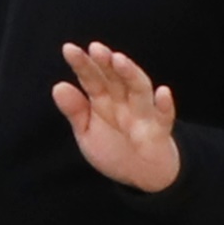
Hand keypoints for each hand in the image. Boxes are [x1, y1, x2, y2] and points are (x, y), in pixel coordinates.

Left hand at [54, 40, 183, 193]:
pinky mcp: (159, 132)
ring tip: (119, 60)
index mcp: (104, 99)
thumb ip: (75, 111)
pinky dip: (165, 106)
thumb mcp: (87, 133)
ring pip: (139, 90)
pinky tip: (163, 92)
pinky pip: (164, 118)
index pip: (92, 78)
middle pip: (116, 79)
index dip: (82, 64)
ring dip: (131, 74)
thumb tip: (58, 86)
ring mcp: (143, 115)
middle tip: (96, 48)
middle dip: (106, 63)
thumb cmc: (113, 149)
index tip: (69, 49)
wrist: (141, 176)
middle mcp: (124, 102)